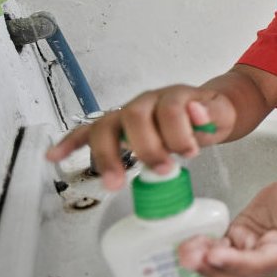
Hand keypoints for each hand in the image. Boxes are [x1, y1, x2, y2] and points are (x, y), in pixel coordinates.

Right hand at [45, 85, 234, 189]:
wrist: (207, 110)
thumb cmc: (210, 115)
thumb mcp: (222, 114)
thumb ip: (211, 114)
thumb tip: (197, 114)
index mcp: (174, 95)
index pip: (169, 108)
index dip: (178, 132)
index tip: (190, 152)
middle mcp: (147, 100)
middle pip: (133, 116)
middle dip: (145, 147)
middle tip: (162, 170)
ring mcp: (128, 112)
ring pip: (106, 126)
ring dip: (108, 156)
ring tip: (114, 182)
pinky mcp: (116, 127)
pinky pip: (87, 132)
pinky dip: (71, 143)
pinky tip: (54, 156)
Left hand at [178, 176, 276, 276]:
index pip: (257, 263)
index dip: (236, 262)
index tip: (217, 255)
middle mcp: (262, 259)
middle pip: (233, 273)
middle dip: (211, 268)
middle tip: (190, 256)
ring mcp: (246, 253)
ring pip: (220, 268)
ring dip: (201, 263)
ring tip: (185, 251)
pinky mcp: (234, 243)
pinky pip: (214, 253)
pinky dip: (201, 251)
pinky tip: (188, 243)